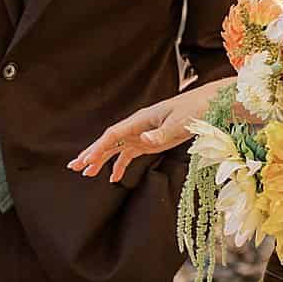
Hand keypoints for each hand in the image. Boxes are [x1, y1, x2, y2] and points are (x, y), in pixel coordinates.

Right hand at [70, 85, 216, 182]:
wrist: (209, 103)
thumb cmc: (195, 110)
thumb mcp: (180, 123)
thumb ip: (161, 133)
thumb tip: (142, 141)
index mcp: (141, 119)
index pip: (113, 135)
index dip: (98, 148)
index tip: (86, 160)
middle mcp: (138, 126)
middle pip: (109, 141)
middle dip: (91, 153)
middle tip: (74, 166)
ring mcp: (142, 133)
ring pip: (116, 148)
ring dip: (101, 160)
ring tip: (86, 173)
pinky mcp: (150, 141)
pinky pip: (129, 154)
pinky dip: (120, 165)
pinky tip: (113, 178)